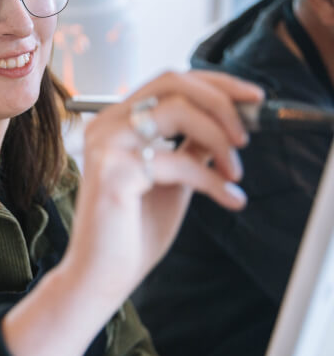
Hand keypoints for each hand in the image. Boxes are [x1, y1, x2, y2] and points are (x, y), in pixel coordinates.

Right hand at [64, 70, 263, 303]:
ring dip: (219, 139)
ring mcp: (106, 144)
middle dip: (222, 102)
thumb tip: (230, 121)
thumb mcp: (173, 178)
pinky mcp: (113, 171)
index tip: (254, 98)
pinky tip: (228, 198)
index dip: (217, 83)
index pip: (170, 80)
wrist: (101, 274)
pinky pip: (177, 159)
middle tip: (246, 135)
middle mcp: (106, 124)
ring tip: (235, 172)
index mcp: (117, 122)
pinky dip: (212, 179)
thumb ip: (192, 146)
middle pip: (174, 82)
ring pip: (178, 110)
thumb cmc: (132, 232)